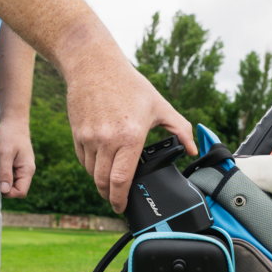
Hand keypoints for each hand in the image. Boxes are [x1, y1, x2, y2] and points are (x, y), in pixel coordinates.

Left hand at [0, 119, 35, 197]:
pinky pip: (7, 174)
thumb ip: (5, 172)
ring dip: (0, 178)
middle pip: (15, 189)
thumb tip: (4, 190)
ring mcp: (20, 169)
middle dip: (3, 185)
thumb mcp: (5, 153)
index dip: (8, 192)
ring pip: (9, 182)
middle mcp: (26, 172)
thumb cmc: (9, 135)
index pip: (21, 192)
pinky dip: (0, 172)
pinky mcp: (14, 165)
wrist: (13, 122)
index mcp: (27, 170)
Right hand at [67, 63, 197, 213]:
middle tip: (116, 201)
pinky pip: (83, 160)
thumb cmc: (129, 84)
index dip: (121, 199)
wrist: (93, 64)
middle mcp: (107, 140)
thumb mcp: (160, 105)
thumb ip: (180, 129)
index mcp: (130, 137)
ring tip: (110, 182)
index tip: (122, 207)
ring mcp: (89, 138)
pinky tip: (100, 164)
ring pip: (92, 173)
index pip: (121, 180)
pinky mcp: (78, 133)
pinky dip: (91, 167)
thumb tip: (193, 149)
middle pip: (103, 183)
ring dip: (100, 182)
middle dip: (109, 197)